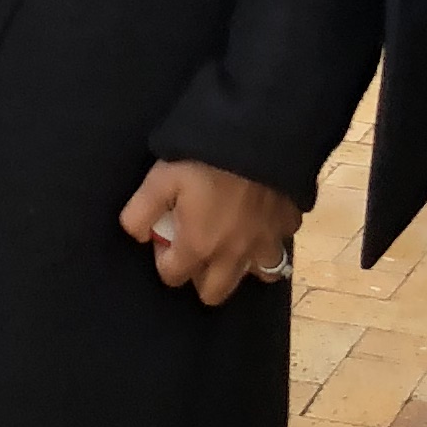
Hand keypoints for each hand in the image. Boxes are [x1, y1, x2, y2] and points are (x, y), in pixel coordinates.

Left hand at [120, 161, 298, 308]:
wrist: (259, 134)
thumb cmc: (204, 158)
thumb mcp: (159, 179)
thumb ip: (139, 213)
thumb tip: (137, 235)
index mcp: (199, 247)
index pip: (172, 277)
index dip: (163, 257)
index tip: (166, 233)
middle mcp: (234, 255)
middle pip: (214, 293)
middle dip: (201, 276)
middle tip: (196, 244)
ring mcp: (266, 242)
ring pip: (258, 275)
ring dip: (243, 265)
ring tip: (234, 240)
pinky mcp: (289, 223)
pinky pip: (281, 242)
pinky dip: (269, 237)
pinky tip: (261, 218)